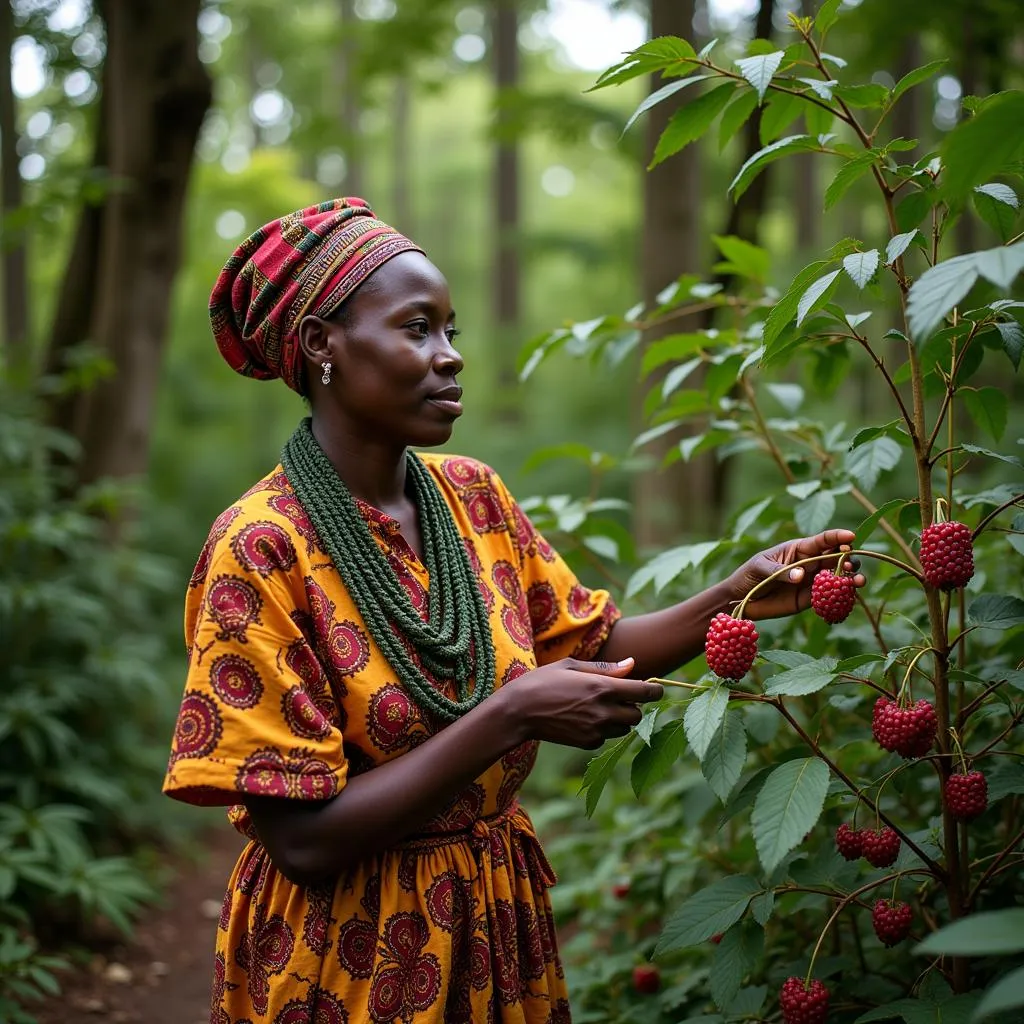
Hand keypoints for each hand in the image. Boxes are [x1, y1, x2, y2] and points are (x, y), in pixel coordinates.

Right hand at [502, 657, 662, 749]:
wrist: (518, 712)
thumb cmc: (542, 681)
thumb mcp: (571, 666)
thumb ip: (606, 668)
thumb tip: (632, 664)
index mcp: (602, 687)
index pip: (645, 692)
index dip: (654, 690)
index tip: (653, 687)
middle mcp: (603, 711)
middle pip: (637, 714)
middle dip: (633, 705)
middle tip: (618, 696)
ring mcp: (596, 730)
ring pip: (624, 728)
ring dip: (619, 718)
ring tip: (597, 706)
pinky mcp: (587, 743)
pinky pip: (606, 737)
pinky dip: (602, 729)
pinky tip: (583, 718)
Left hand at [725, 529, 865, 620]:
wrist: (741, 599)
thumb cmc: (748, 575)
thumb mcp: (759, 568)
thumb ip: (779, 571)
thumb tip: (801, 575)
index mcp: (799, 549)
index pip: (822, 540)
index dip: (838, 536)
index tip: (851, 536)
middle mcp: (810, 563)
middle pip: (836, 557)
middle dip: (849, 559)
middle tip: (850, 565)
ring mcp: (812, 581)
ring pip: (838, 577)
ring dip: (851, 578)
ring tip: (858, 581)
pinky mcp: (810, 599)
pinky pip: (830, 597)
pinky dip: (842, 597)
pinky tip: (850, 598)